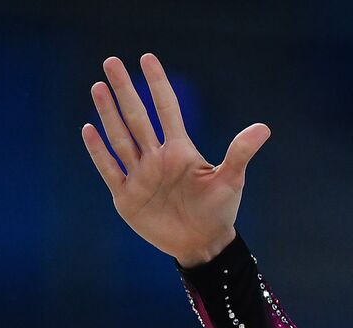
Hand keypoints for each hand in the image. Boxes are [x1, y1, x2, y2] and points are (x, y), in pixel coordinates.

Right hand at [81, 53, 269, 266]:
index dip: (157, 84)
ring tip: (98, 87)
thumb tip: (264, 127)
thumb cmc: (219, 210)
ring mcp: (140, 175)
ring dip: (109, 114)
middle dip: (125, 90)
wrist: (203, 244)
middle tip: (111, 61)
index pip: (167, 109)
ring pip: (121, 138)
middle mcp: (157, 158)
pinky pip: (109, 169)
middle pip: (138, 117)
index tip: (147, 58)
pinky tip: (89, 129)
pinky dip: (99, 151)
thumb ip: (240, 153)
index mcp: (180, 150)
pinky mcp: (127, 196)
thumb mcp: (231, 180)